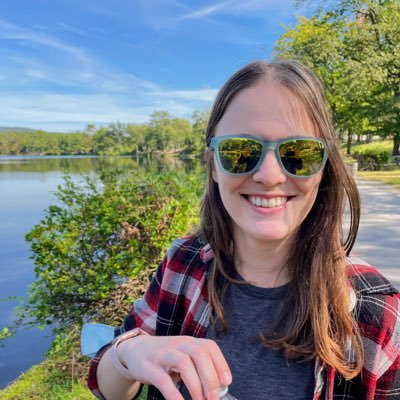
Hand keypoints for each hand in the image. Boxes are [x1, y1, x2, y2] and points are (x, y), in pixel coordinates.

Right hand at [117, 335, 231, 399]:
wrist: (134, 350)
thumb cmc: (165, 357)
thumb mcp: (182, 355)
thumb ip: (198, 366)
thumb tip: (217, 388)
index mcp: (188, 342)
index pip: (209, 346)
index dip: (221, 363)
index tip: (227, 382)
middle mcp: (178, 344)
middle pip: (199, 353)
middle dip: (210, 377)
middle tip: (214, 398)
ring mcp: (162, 354)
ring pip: (184, 362)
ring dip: (195, 385)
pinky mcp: (149, 367)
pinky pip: (163, 380)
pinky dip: (174, 394)